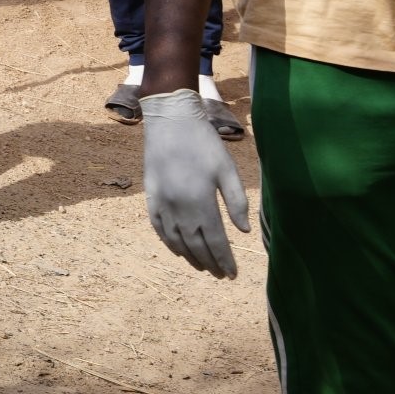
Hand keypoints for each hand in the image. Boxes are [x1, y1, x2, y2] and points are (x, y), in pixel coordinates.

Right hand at [141, 88, 249, 277]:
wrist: (170, 120)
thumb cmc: (204, 142)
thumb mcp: (227, 168)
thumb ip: (237, 201)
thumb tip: (244, 231)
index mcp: (201, 201)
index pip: (215, 240)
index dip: (225, 259)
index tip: (233, 273)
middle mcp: (179, 207)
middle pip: (195, 245)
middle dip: (210, 263)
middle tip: (221, 275)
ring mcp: (162, 202)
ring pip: (175, 240)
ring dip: (190, 257)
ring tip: (203, 267)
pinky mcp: (150, 196)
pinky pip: (158, 227)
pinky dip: (168, 242)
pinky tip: (178, 250)